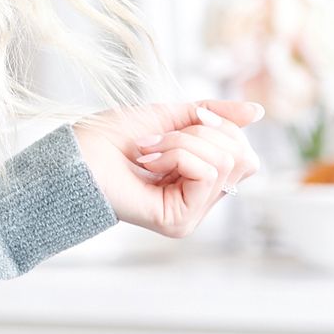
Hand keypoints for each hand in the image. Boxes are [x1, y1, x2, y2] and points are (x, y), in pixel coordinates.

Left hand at [71, 98, 265, 237]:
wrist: (76, 154)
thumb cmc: (110, 138)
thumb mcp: (169, 116)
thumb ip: (213, 115)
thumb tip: (257, 112)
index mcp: (200, 179)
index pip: (243, 152)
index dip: (222, 126)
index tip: (187, 119)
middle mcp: (200, 201)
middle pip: (244, 158)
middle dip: (202, 133)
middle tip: (159, 140)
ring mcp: (191, 215)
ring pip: (226, 162)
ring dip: (183, 142)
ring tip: (149, 152)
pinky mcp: (179, 221)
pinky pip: (206, 173)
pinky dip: (178, 155)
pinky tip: (149, 163)